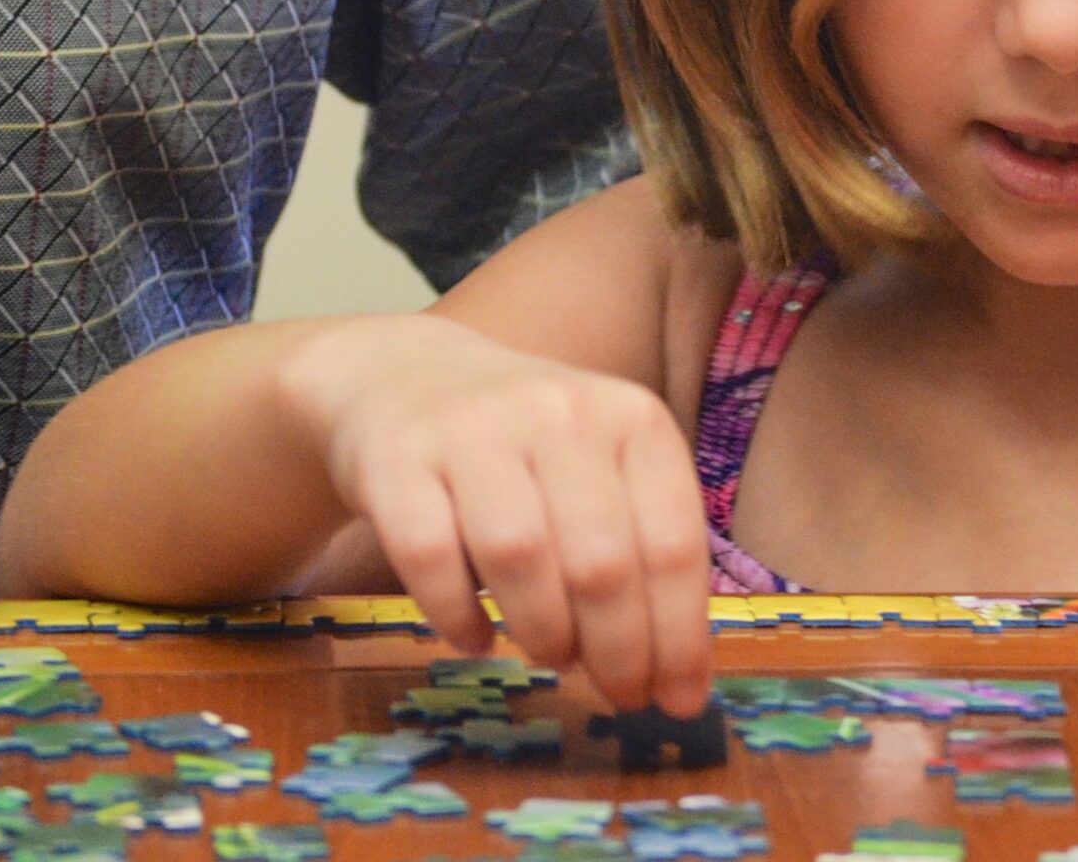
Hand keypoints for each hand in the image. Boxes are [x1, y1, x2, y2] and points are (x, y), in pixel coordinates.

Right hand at [278, 313, 712, 713]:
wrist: (407, 378)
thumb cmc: (528, 447)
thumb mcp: (604, 469)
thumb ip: (644, 552)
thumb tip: (681, 678)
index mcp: (632, 418)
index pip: (674, 544)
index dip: (679, 637)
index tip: (679, 699)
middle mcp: (559, 412)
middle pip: (602, 561)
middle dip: (618, 649)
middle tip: (617, 691)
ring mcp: (474, 429)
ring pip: (520, 556)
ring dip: (544, 631)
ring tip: (553, 655)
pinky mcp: (397, 458)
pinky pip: (430, 555)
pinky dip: (456, 615)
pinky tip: (474, 637)